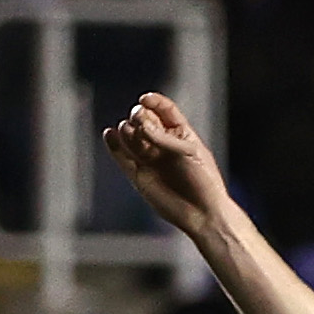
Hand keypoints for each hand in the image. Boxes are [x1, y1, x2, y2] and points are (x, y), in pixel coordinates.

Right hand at [100, 91, 228, 235]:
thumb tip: (141, 126)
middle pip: (143, 119)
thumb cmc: (204, 181)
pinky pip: (121, 155)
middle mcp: (162, 143)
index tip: (145, 99)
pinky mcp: (136, 173)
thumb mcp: (190, 153)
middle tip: (139, 119)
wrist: (201, 213)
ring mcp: (149, 158)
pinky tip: (110, 135)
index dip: (153, 102)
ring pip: (130, 135)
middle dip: (139, 116)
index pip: (164, 110)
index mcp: (181, 134)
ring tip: (131, 133)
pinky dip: (114, 144)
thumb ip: (165, 139)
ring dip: (128, 130)